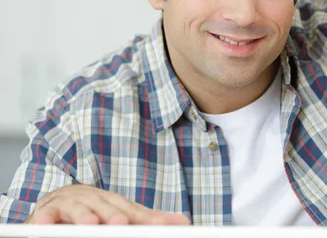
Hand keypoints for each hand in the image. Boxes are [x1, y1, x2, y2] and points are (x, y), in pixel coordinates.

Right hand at [25, 185, 190, 224]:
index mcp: (114, 202)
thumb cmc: (95, 211)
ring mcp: (71, 203)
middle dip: (114, 214)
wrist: (57, 201)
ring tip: (89, 224)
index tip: (164, 226)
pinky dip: (45, 217)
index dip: (148, 218)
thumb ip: (147, 219)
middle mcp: (94, 199)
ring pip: (77, 207)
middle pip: (106, 206)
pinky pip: (45, 213)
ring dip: (83, 214)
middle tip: (122, 223)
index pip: (133, 211)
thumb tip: (184, 221)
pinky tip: (44, 223)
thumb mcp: (121, 215)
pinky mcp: (47, 210)